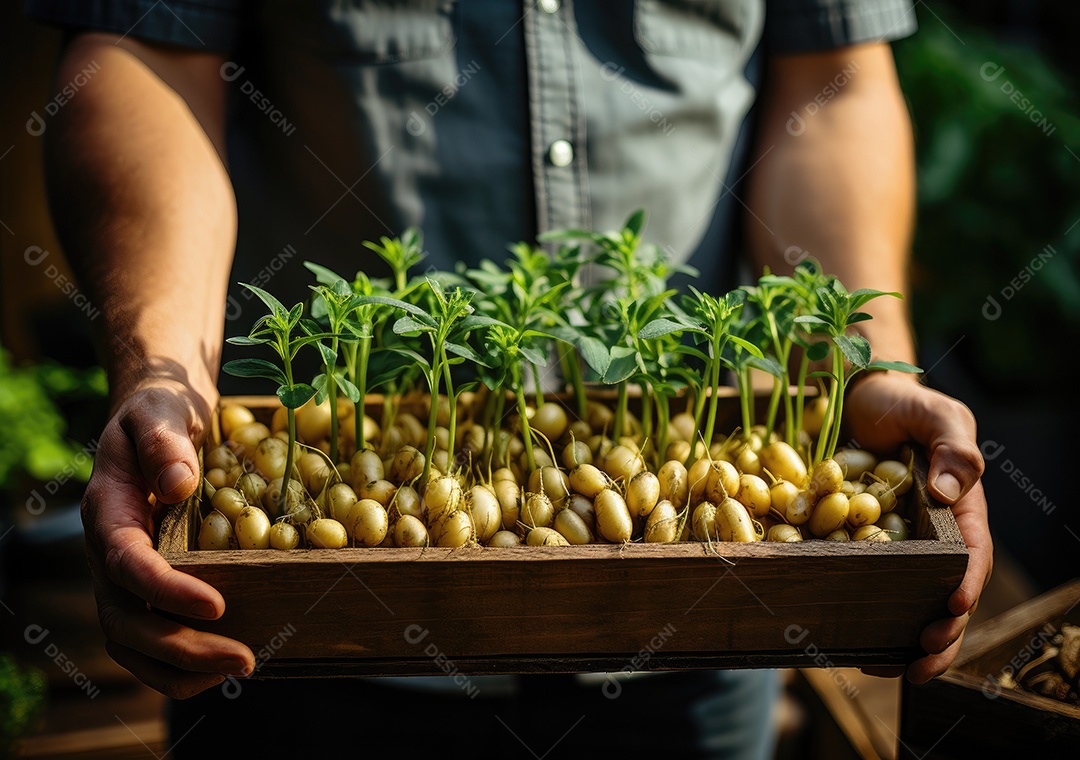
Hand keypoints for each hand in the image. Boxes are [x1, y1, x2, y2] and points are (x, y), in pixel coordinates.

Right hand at [82, 375, 254, 697]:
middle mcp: (108, 554)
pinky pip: (150, 639)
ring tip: (240, 669)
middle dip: (182, 646)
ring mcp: (123, 578)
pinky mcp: (146, 587)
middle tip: (243, 658)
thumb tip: (179, 484)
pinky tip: (225, 664)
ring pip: (133, 643)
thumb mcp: (159, 413)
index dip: (166, 591)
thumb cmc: (158, 412)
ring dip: (182, 667)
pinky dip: (182, 663)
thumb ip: (164, 443)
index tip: (218, 605)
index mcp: (108, 513)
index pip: (126, 564)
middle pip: (127, 620)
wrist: (154, 418)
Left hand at [843, 372, 991, 682]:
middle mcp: (933, 537)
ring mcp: (898, 547)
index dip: (966, 585)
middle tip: (921, 661)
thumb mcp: (933, 412)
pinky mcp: (862, 549)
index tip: (952, 607)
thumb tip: (951, 488)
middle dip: (941, 634)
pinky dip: (870, 623)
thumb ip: (951, 444)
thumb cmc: (902, 403)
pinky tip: (857, 649)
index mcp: (960, 510)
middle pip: (946, 595)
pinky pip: (870, 591)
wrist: (858, 399)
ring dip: (908, 644)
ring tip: (893, 670)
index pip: (971, 555)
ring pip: (912, 605)